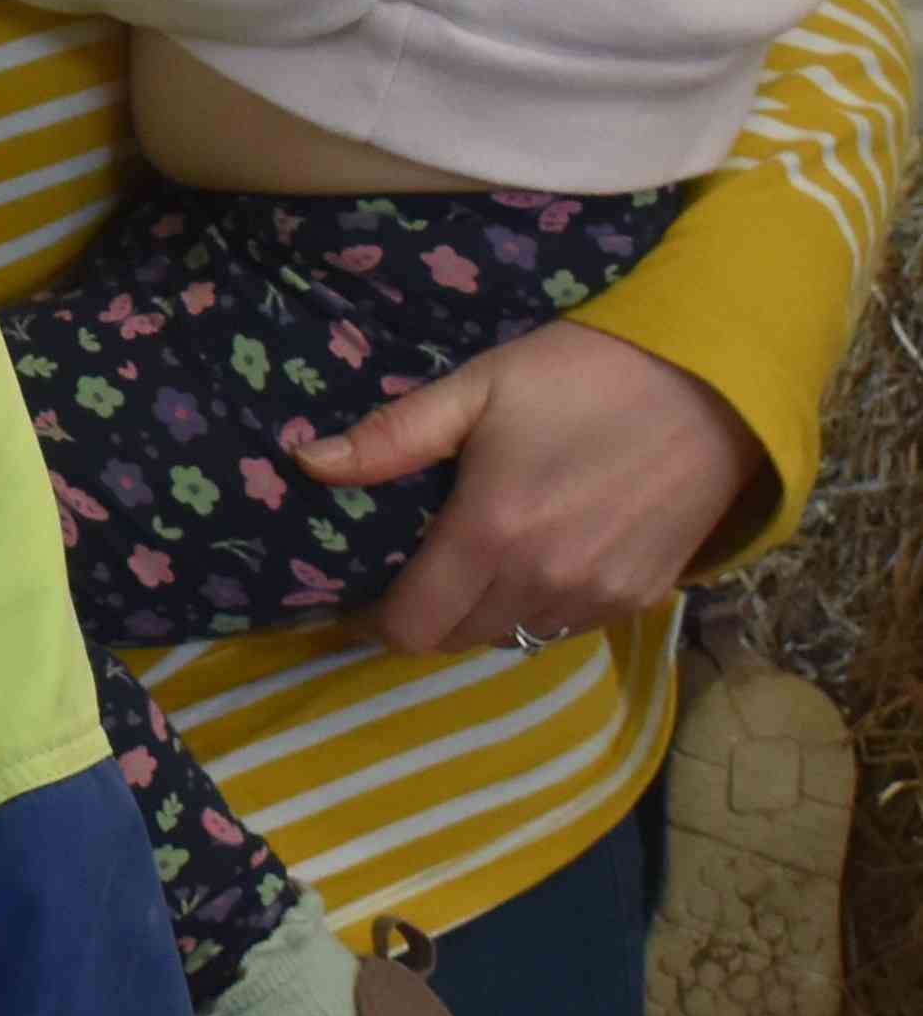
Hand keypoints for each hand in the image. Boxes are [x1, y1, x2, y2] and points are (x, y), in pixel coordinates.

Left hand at [297, 319, 766, 651]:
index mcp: (490, 534)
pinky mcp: (642, 598)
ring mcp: (597, 597)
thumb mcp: (478, 387)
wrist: (712, 385)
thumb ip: (391, 437)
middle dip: (426, 613)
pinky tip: (538, 559)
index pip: (410, 627)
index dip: (376, 618)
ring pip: (512, 638)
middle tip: (419, 567)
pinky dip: (539, 608)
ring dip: (483, 614)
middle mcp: (542, 582)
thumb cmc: (583, 375)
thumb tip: (303, 461)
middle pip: (456, 640)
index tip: (366, 588)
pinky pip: (567, 626)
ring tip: (478, 561)